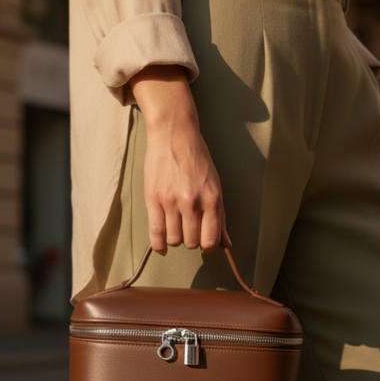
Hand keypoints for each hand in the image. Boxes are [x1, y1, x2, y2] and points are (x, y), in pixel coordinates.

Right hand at [129, 65, 230, 254]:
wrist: (174, 135)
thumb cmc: (197, 158)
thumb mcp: (216, 185)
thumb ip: (221, 216)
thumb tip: (226, 243)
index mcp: (212, 199)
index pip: (210, 241)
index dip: (208, 246)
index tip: (204, 241)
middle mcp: (192, 203)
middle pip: (191, 242)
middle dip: (191, 240)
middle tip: (189, 229)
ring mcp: (171, 202)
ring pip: (174, 240)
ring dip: (176, 239)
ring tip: (176, 227)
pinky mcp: (153, 199)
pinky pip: (156, 234)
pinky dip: (159, 245)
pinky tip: (162, 245)